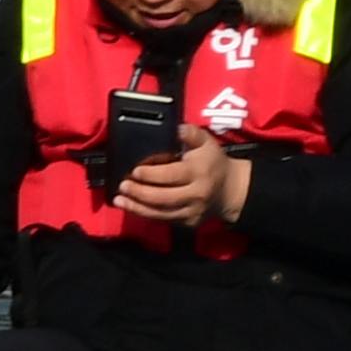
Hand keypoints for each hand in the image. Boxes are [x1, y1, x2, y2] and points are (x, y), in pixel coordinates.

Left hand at [114, 125, 246, 227]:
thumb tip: (176, 127)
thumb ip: (191, 133)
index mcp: (199, 172)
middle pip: (163, 197)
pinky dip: (146, 215)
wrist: (231, 191)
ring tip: (120, 200)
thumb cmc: (214, 163)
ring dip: (137, 208)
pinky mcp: (188, 223)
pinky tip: (132, 208)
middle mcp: (195, 194)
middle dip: (140, 193)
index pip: (172, 175)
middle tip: (122, 186)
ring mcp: (192, 211)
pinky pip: (164, 220)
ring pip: (161, 213)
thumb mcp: (207, 143)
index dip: (152, 175)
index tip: (135, 171)